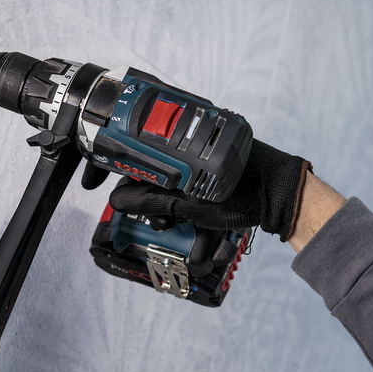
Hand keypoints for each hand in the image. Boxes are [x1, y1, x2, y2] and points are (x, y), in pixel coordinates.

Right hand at [106, 139, 310, 238]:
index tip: (90, 179)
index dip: (103, 159)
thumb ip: (150, 198)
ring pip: (161, 187)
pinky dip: (181, 216)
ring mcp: (194, 163)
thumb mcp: (189, 201)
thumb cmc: (243, 190)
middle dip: (139, 199)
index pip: (125, 139)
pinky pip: (182, 196)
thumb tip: (117, 200)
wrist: (282, 195)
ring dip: (162, 212)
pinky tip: (189, 235)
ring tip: (173, 226)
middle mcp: (182, 145)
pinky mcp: (206, 180)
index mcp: (175, 136)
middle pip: (141, 168)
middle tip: (152, 217)